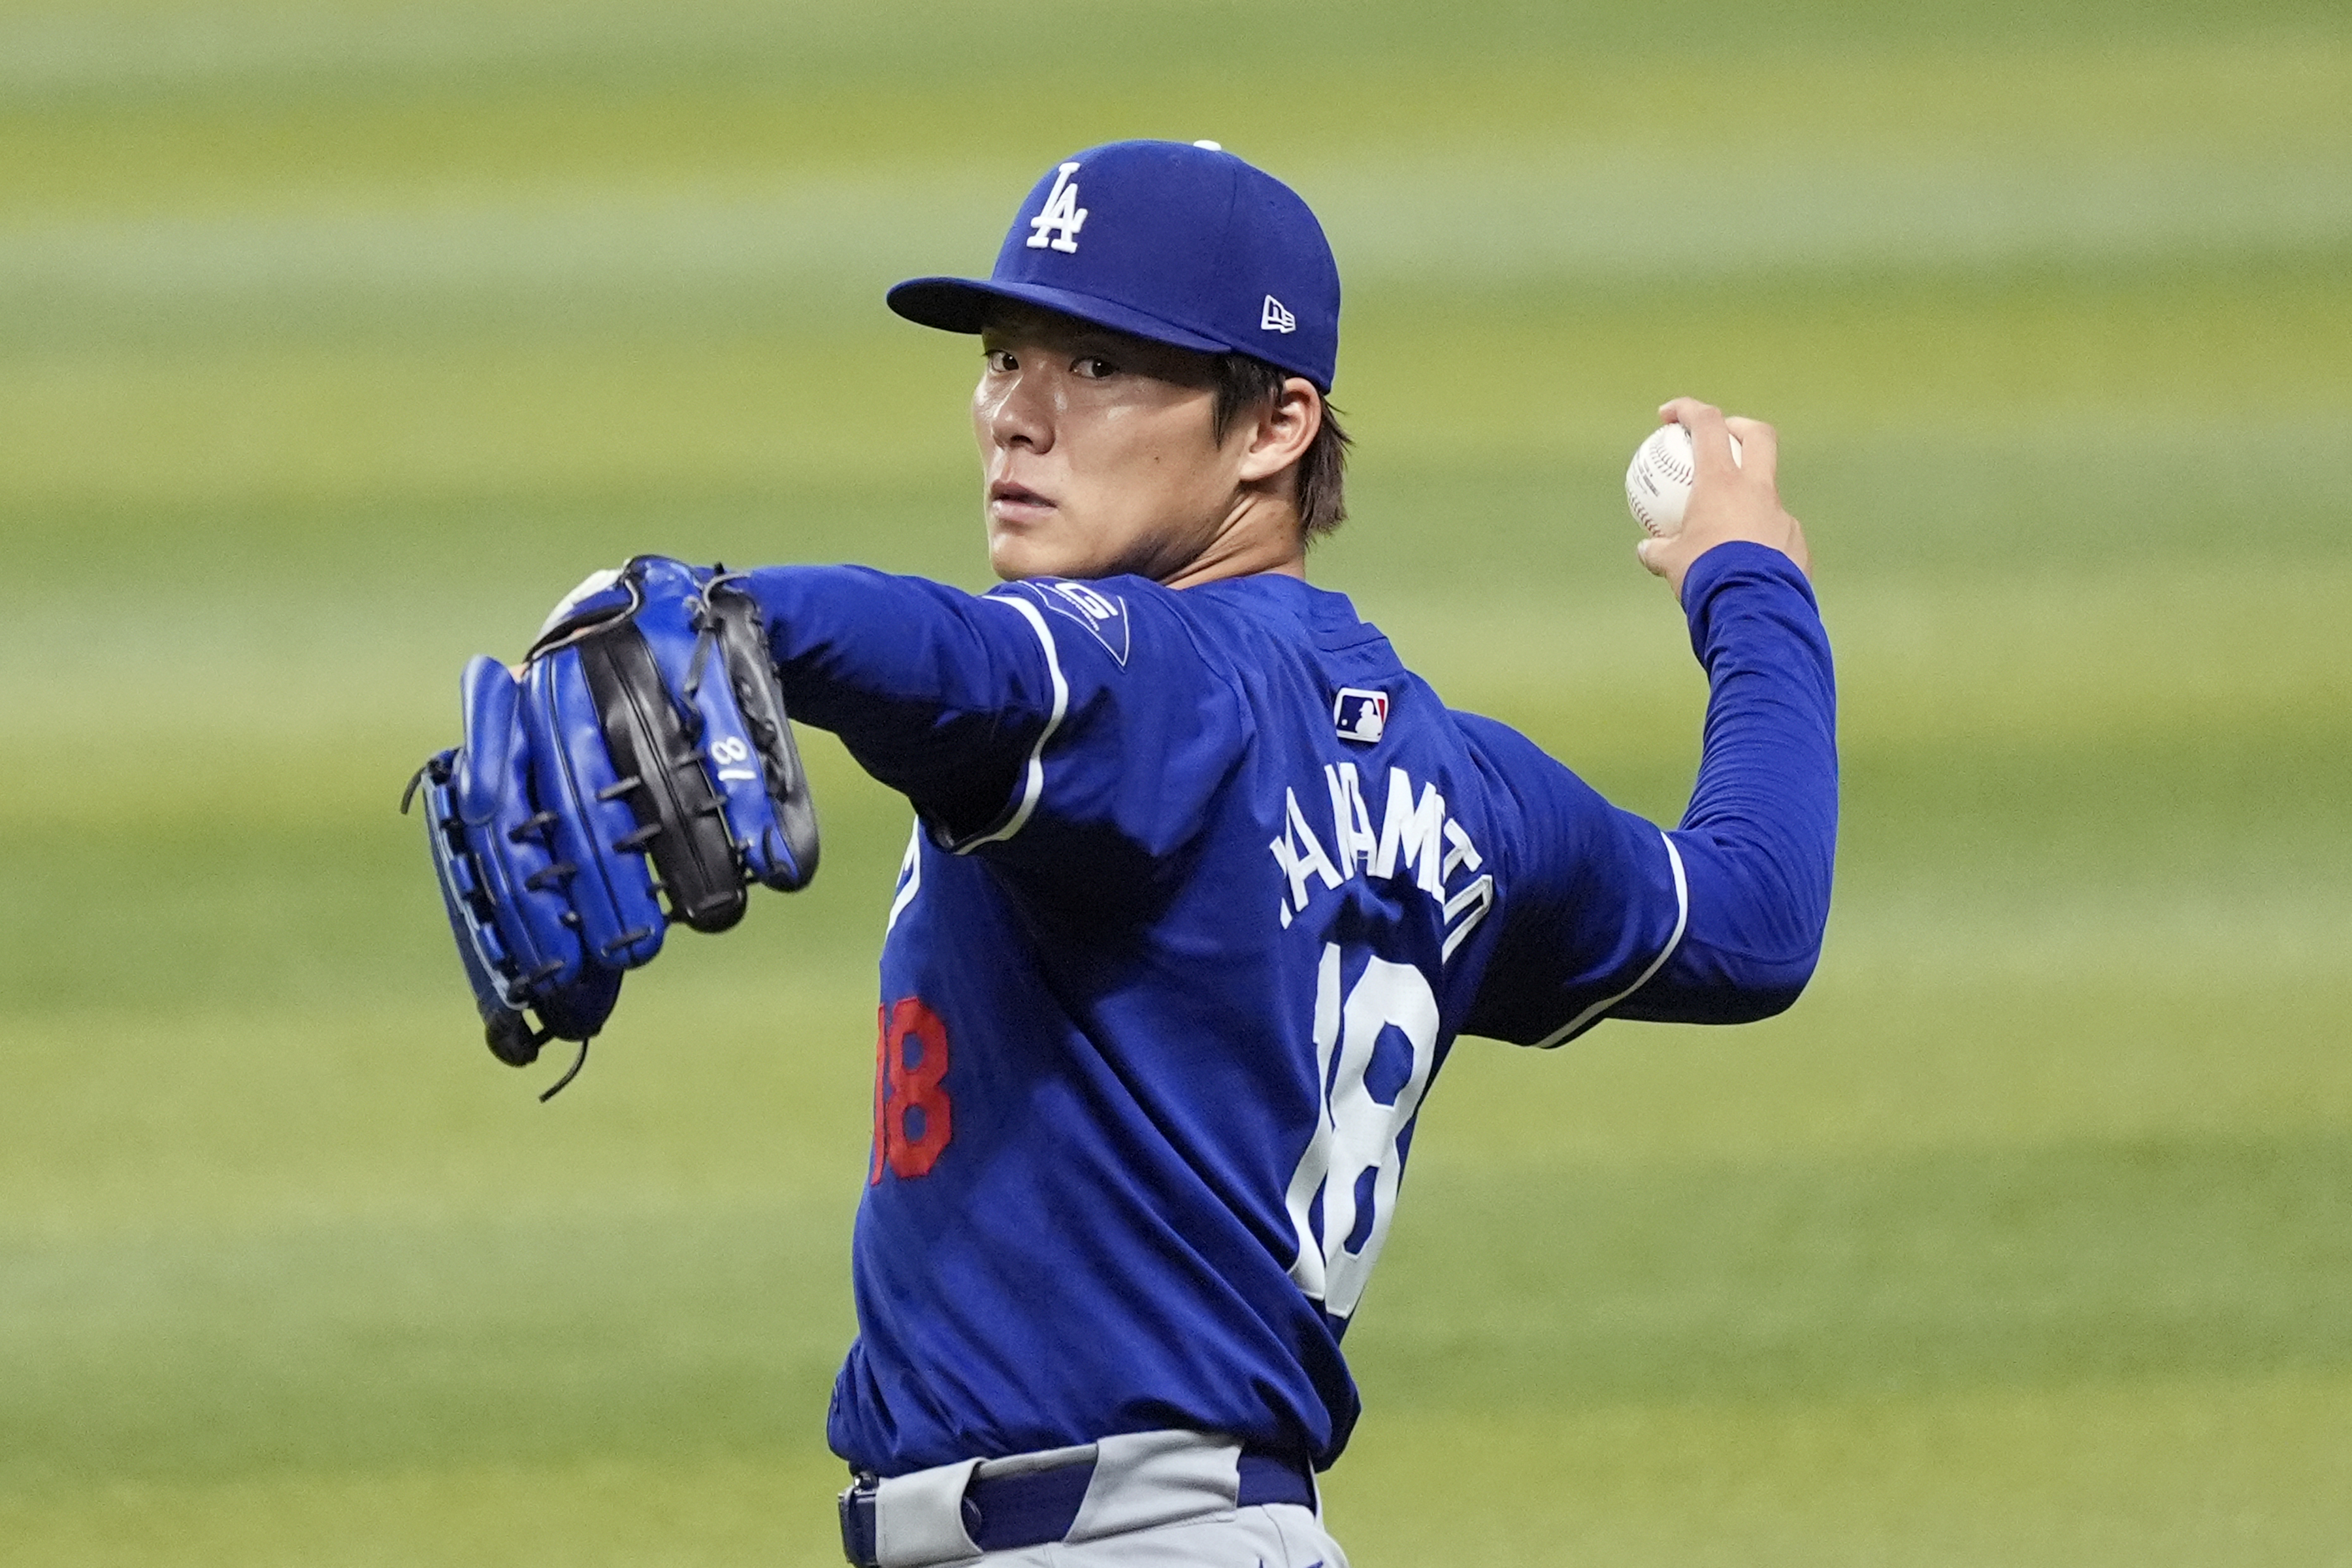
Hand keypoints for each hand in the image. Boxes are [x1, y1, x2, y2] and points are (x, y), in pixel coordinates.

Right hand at [1637, 397, 1810, 599]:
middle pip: (1759, 436)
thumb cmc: (1706, 577)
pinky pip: (1775, 532)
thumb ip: (1658, 550)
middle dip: (1738, 428)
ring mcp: (1781, 515)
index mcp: (1722, 483)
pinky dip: (1759, 539)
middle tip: (1721, 438)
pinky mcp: (1796, 543)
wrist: (1752, 607)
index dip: (1688, 410)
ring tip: (1728, 523)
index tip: (1669, 415)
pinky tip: (1747, 562)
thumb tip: (1647, 550)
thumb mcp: (1671, 564)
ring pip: (1767, 492)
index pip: (1707, 425)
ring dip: (1748, 496)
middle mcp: (1757, 491)